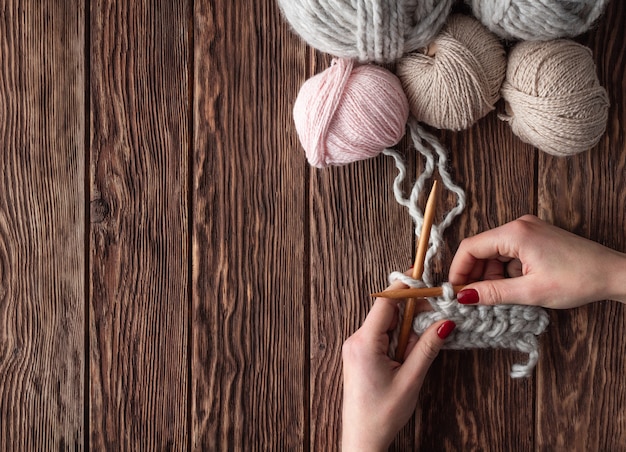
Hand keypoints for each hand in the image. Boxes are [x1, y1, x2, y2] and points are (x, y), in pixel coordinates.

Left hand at [341, 291, 454, 450]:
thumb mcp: (410, 379)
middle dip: (412, 311)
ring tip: (422, 343)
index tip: (425, 278)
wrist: (362, 439)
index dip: (406, 287)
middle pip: (387, 311)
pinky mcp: (359, 355)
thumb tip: (445, 322)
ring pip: (386, 324)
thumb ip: (427, 347)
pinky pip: (381, 336)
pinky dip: (398, 338)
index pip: (386, 301)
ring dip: (406, 328)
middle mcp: (356, 340)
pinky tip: (409, 352)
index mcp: (364, 342)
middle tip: (436, 314)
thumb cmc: (382, 414)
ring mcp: (355, 347)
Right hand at [449, 215, 625, 307]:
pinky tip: (513, 287)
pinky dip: (505, 270)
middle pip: (481, 249)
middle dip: (474, 274)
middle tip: (473, 299)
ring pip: (494, 252)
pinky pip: (509, 252)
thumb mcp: (531, 291)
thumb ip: (493, 293)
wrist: (614, 273)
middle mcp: (519, 226)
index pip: (470, 247)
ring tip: (498, 297)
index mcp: (515, 233)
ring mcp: (528, 230)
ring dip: (490, 274)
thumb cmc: (579, 279)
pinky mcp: (536, 238)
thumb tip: (465, 297)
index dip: (458, 270)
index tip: (454, 291)